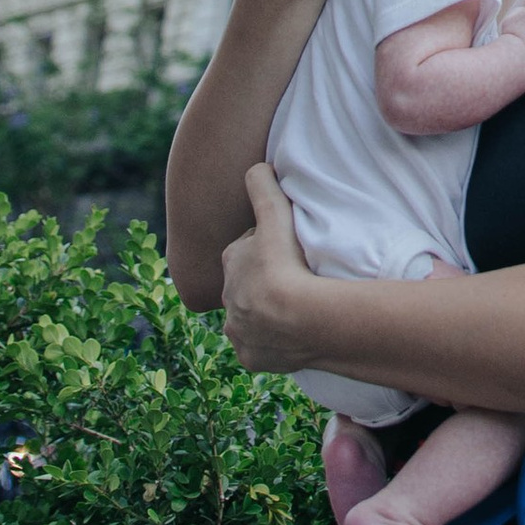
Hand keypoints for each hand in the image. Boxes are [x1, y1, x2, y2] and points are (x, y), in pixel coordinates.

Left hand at [219, 164, 325, 368]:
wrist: (297, 318)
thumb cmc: (285, 264)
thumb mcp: (275, 215)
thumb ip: (262, 187)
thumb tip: (256, 166)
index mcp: (230, 264)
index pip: (246, 251)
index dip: (265, 248)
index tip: (285, 250)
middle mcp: (226, 299)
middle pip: (246, 285)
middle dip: (262, 281)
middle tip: (292, 278)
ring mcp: (238, 330)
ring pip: (250, 317)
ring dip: (265, 313)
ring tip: (293, 308)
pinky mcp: (251, 357)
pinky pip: (260, 347)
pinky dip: (271, 342)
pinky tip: (290, 335)